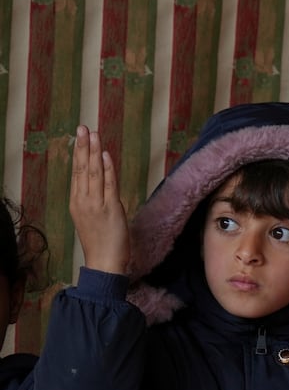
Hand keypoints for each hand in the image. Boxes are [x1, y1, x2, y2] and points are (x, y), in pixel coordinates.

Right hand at [69, 125, 130, 274]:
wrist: (104, 262)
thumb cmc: (101, 242)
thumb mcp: (91, 218)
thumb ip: (93, 201)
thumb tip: (100, 185)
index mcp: (77, 202)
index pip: (77, 172)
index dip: (79, 153)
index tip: (80, 137)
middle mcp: (83, 200)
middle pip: (82, 168)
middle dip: (83, 146)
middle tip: (83, 127)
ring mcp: (96, 204)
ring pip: (93, 172)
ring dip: (94, 152)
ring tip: (93, 134)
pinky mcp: (110, 208)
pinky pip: (108, 184)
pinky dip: (107, 168)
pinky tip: (105, 154)